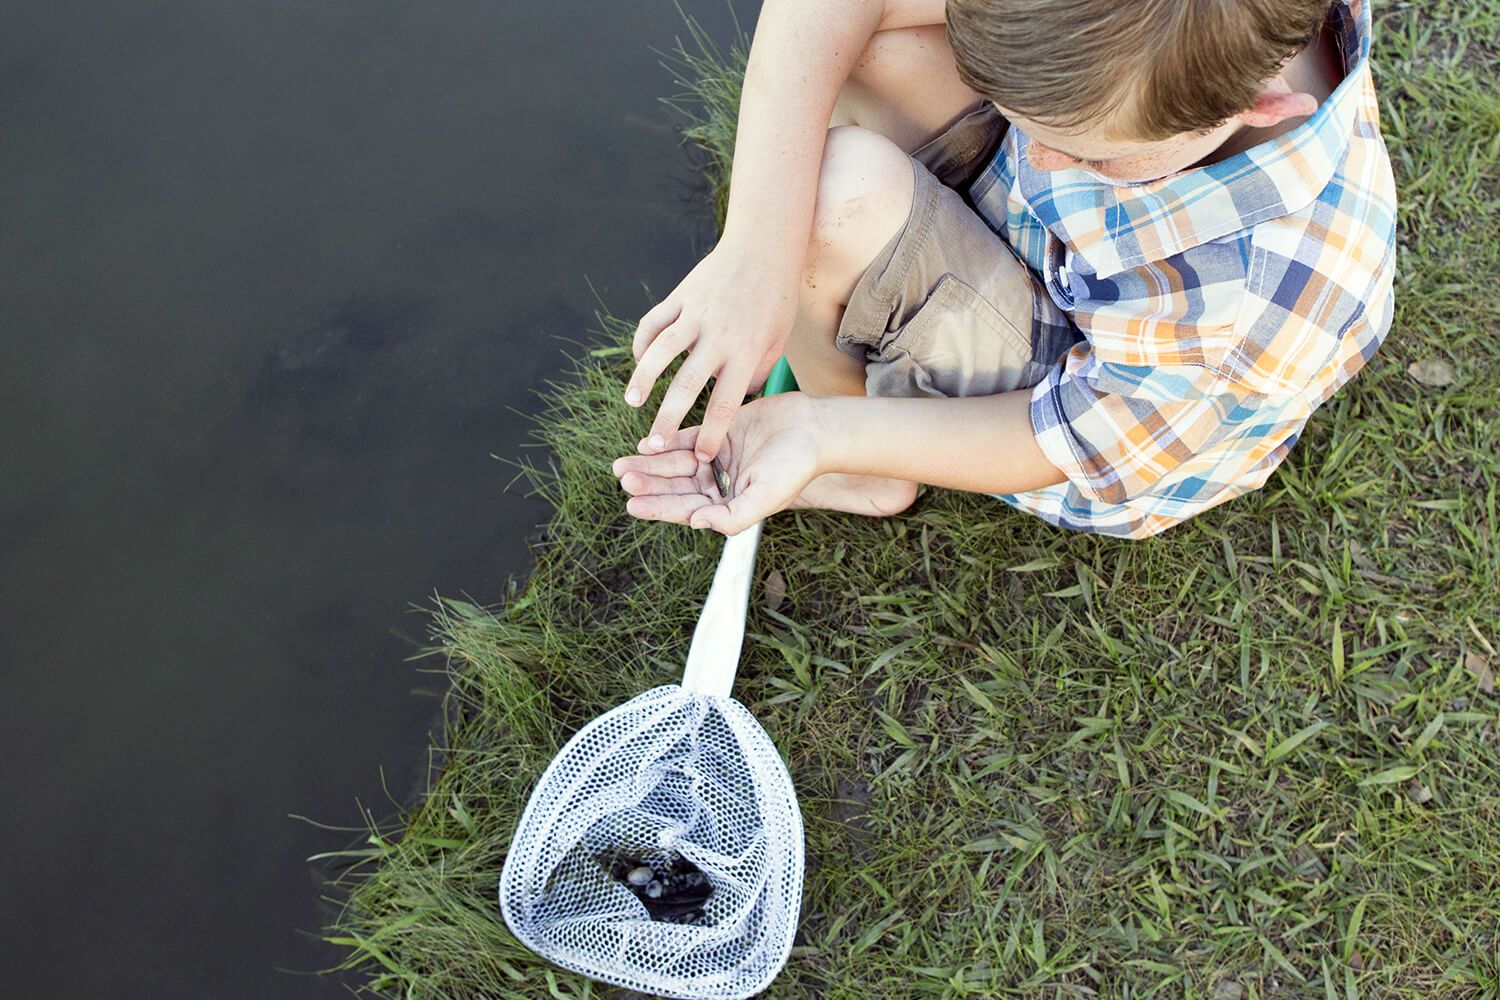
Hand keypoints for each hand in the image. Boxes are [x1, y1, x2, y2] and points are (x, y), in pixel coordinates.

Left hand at [611, 393, 820, 534]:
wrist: (812, 427)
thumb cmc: (795, 466)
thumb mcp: (765, 496)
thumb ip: (732, 516)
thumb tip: (695, 523)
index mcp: (727, 505)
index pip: (686, 510)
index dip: (658, 508)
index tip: (632, 504)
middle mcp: (718, 485)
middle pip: (675, 487)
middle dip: (649, 485)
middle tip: (623, 479)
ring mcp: (716, 459)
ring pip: (675, 465)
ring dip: (650, 465)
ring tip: (623, 465)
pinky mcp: (716, 433)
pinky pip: (685, 439)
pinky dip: (666, 442)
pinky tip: (646, 444)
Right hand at [624, 236, 799, 463]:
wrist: (764, 248)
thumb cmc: (775, 300)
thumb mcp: (776, 342)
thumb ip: (754, 374)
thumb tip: (733, 404)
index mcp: (746, 352)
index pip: (725, 403)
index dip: (711, 433)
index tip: (702, 457)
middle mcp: (719, 335)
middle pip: (687, 385)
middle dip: (668, 419)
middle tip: (654, 445)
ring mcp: (696, 314)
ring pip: (661, 352)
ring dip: (643, 379)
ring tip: (632, 403)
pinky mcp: (680, 296)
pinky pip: (654, 323)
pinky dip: (642, 344)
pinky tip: (639, 363)